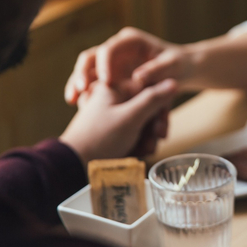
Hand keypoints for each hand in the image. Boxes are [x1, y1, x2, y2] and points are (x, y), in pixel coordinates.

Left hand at [60, 79, 176, 164]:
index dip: (159, 109)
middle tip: (154, 142)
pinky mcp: (111, 130)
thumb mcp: (130, 117)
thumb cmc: (100, 138)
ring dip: (147, 138)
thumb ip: (153, 99)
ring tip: (144, 151)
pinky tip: (136, 153)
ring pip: (141, 122)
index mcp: (114, 87)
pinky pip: (132, 133)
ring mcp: (112, 115)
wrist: (74, 164)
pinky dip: (137, 143)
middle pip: (147, 108)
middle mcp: (113, 99)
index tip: (160, 126)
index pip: (149, 90)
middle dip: (153, 128)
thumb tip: (173, 82)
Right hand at [64, 27, 190, 104]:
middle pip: (91, 57)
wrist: (182, 71)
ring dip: (77, 83)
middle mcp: (117, 48)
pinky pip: (91, 82)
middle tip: (80, 90)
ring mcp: (111, 62)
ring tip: (72, 100)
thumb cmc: (179, 65)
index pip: (110, 48)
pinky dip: (84, 92)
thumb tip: (138, 77)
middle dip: (82, 72)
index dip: (104, 64)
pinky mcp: (109, 76)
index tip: (106, 82)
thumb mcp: (173, 66)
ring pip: (86, 70)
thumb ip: (157, 70)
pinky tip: (78, 105)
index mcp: (130, 41)